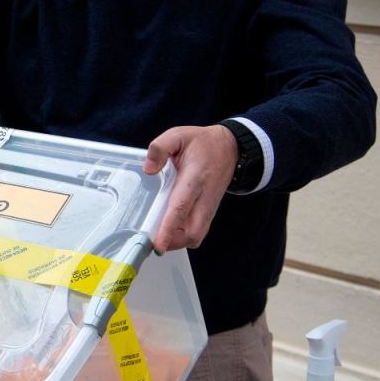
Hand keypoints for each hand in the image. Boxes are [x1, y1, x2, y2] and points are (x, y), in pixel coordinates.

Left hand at [143, 124, 237, 252]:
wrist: (230, 148)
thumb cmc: (202, 143)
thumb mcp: (178, 135)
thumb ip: (160, 148)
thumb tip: (148, 169)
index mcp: (195, 178)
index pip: (181, 207)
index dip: (169, 228)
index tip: (158, 244)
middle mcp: (204, 197)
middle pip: (193, 232)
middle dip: (173, 242)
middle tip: (152, 240)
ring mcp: (209, 206)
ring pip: (196, 235)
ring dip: (178, 241)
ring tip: (158, 236)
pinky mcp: (209, 211)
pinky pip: (198, 230)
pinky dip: (183, 235)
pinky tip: (169, 229)